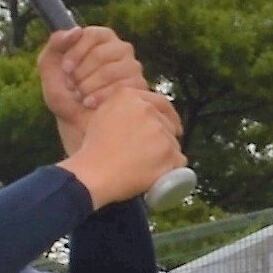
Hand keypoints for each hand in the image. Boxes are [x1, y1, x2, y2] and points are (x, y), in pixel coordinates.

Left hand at [36, 24, 145, 137]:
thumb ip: (55, 44)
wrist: (78, 123)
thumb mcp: (49, 67)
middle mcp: (120, 49)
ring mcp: (133, 67)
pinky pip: (122, 88)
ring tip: (80, 96)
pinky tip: (90, 104)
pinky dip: (101, 97)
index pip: (92, 35)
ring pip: (111, 72)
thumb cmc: (64, 93)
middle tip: (73, 87)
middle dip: (81, 75)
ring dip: (89, 87)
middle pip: (101, 54)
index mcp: (100, 38)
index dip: (75, 52)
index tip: (65, 70)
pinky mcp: (139, 87)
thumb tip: (76, 30)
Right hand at [57, 73, 188, 209]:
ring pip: (174, 143)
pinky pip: (179, 162)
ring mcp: (161, 132)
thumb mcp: (100, 114)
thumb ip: (121, 106)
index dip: (167, 115)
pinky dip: (171, 170)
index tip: (172, 124)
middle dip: (164, 137)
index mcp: (130, 97)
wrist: (93, 174)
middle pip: (168, 123)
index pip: (160, 102)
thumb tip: (137, 110)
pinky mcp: (169, 154)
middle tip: (154, 152)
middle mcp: (148, 110)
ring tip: (148, 166)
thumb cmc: (93, 151)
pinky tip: (157, 175)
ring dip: (166, 154)